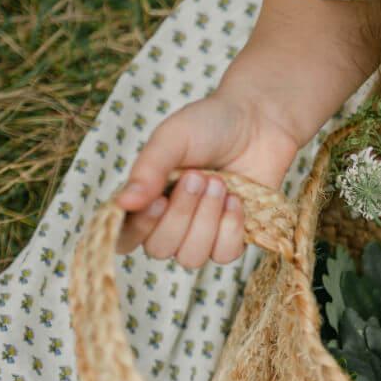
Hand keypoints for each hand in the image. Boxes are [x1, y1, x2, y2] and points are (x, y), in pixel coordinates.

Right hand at [113, 91, 302, 266]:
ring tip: (220, 184)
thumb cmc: (208, 126)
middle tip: (199, 176)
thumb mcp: (171, 139)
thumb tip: (122, 204)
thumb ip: (147, 171)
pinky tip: (237, 200)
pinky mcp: (233, 237)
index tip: (159, 200)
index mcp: (145, 198)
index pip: (125, 237)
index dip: (139, 229)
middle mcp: (170, 221)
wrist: (258, 123)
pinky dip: (231, 227)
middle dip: (182, 214)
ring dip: (207, 220)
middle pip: (160, 249)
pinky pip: (224, 255)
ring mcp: (202, 233)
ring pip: (191, 257)